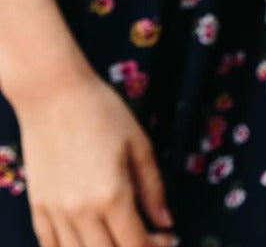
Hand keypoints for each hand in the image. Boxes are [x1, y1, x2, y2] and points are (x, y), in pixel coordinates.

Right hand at [15, 68, 173, 246]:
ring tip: (121, 239)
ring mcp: (54, 213)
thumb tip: (165, 222)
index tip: (166, 238)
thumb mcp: (139, 144)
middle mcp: (80, 212)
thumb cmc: (103, 112)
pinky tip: (89, 241)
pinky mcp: (37, 208)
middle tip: (149, 240)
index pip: (134, 244)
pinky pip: (51, 246)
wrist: (54, 95)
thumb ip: (153, 187)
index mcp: (111, 195)